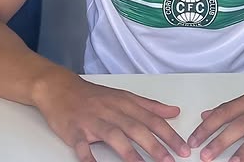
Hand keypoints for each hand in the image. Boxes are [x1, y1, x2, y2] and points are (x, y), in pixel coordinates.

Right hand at [34, 72, 187, 161]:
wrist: (60, 88)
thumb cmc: (94, 96)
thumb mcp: (124, 96)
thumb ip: (150, 106)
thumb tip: (174, 111)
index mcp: (125, 103)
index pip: (151, 119)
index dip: (168, 134)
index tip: (183, 148)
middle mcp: (111, 111)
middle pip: (136, 128)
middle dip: (155, 146)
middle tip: (170, 161)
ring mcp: (93, 121)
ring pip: (114, 135)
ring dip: (128, 152)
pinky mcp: (75, 131)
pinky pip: (82, 146)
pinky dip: (88, 157)